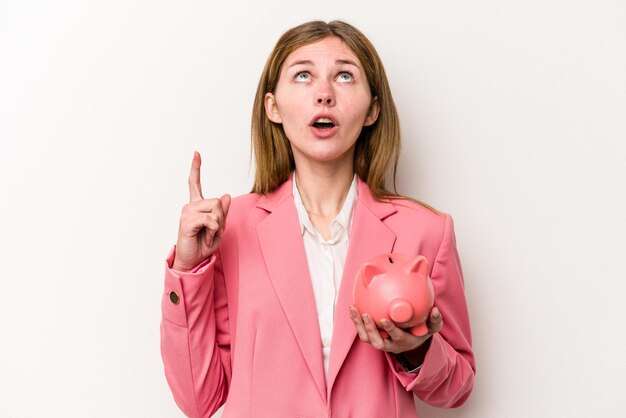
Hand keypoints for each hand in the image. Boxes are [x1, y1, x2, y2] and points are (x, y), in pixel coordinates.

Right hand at [172, 151, 230, 271]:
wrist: (193, 260)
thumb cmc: (204, 244)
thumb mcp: (219, 228)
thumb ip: (223, 212)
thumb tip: (226, 195)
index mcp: (197, 205)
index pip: (195, 183)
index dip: (196, 167)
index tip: (196, 153)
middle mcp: (190, 205)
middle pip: (217, 201)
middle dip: (222, 219)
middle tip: (213, 232)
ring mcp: (187, 212)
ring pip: (216, 210)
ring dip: (218, 226)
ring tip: (209, 235)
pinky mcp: (187, 220)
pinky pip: (211, 220)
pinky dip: (214, 231)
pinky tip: (206, 238)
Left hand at [349, 305, 442, 354]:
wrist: (413, 339)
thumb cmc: (422, 331)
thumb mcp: (431, 328)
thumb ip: (435, 320)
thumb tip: (435, 310)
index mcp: (405, 342)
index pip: (397, 337)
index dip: (390, 330)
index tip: (384, 319)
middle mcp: (391, 345)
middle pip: (377, 342)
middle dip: (371, 330)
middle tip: (366, 315)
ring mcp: (381, 342)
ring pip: (366, 338)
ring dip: (359, 325)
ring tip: (354, 309)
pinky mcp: (373, 337)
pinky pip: (362, 331)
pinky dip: (356, 321)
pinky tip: (353, 307)